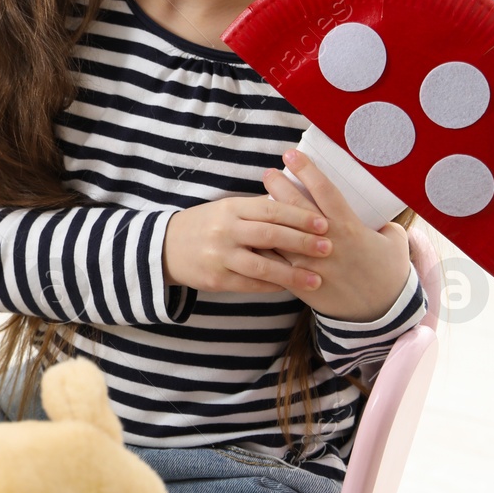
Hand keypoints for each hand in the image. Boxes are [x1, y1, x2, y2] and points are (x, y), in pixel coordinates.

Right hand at [162, 190, 331, 294]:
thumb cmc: (205, 225)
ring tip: (317, 278)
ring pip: (263, 265)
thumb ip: (256, 209)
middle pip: (270, 235)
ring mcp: (220, 256)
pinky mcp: (216, 279)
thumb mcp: (226, 209)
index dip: (300, 216)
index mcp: (230, 208)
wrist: (164, 247)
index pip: (271, 209)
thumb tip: (296, 206)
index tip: (324, 223)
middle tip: (328, 247)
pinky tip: (290, 287)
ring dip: (293, 273)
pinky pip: (251, 284)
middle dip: (303, 242)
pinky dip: (273, 285)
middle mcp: (225, 230)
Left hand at [260, 149, 411, 321]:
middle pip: (296, 208)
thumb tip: (380, 214)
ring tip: (256, 200)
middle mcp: (326, 243)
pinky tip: (251, 238)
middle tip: (268, 172)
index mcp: (349, 228)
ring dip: (267, 216)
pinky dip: (264, 250)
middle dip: (280, 187)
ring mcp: (311, 264)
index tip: (292, 155)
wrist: (381, 315)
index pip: (324, 191)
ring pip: (282, 234)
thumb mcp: (395, 245)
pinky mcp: (301, 283)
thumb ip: (385, 225)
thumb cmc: (389, 275)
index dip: (307, 171)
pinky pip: (276, 264)